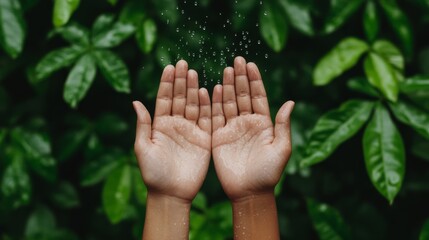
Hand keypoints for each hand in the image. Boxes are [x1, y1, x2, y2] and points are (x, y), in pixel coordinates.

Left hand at [133, 60, 210, 201]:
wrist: (171, 194)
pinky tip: (206, 92)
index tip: (170, 66)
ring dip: (193, 89)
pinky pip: (206, 119)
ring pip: (193, 105)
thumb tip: (135, 102)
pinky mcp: (204, 140)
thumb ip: (143, 125)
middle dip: (181, 80)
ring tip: (194, 72)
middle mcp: (175, 125)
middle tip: (184, 63)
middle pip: (179, 98)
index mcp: (160, 126)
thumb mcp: (143, 148)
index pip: (164, 99)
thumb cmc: (154, 174)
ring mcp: (190, 131)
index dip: (167, 83)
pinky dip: (207, 106)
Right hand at [212, 56, 293, 200]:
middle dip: (240, 77)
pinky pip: (215, 117)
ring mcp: (232, 129)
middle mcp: (247, 123)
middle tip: (236, 60)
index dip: (254, 80)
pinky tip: (215, 89)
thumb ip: (283, 125)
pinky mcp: (218, 137)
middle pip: (243, 95)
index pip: (258, 96)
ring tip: (226, 69)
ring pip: (229, 102)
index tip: (250, 64)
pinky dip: (214, 103)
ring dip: (228, 86)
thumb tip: (291, 102)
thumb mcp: (281, 149)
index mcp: (263, 124)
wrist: (249, 192)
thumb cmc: (268, 173)